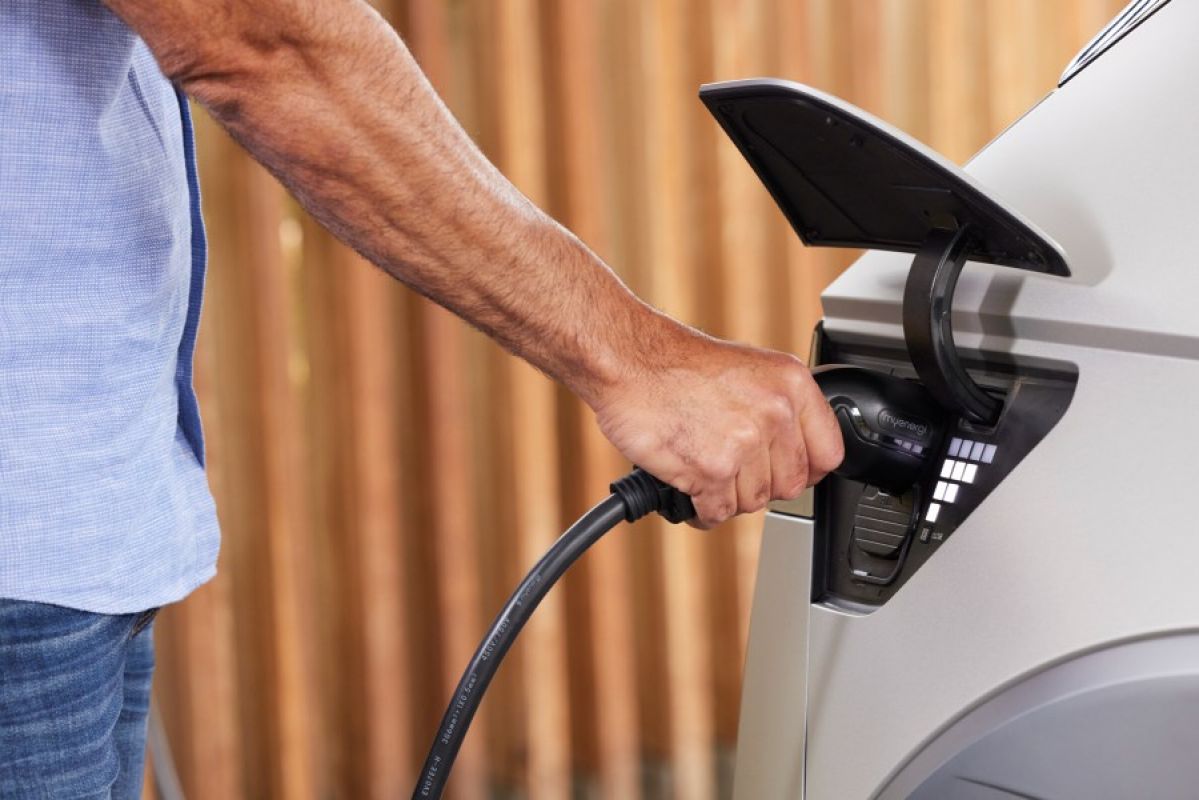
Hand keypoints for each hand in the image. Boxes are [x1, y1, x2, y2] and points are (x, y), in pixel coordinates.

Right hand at [588, 320, 843, 527]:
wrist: (629, 361)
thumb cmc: (677, 365)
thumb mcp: (749, 369)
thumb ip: (778, 407)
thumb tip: (793, 450)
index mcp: (791, 384)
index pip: (829, 453)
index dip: (804, 469)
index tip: (786, 471)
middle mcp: (775, 412)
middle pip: (789, 485)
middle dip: (759, 485)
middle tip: (732, 470)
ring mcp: (744, 443)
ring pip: (753, 502)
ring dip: (726, 496)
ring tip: (704, 472)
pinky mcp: (711, 470)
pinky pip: (718, 512)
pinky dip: (702, 510)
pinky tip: (691, 492)